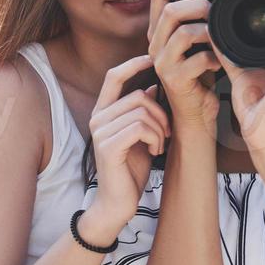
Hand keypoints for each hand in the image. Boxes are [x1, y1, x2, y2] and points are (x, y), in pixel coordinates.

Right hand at [84, 55, 169, 233]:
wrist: (117, 203)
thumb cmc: (131, 169)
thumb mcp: (141, 135)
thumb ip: (143, 111)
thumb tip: (153, 86)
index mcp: (104, 112)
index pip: (114, 76)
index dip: (134, 64)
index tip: (154, 61)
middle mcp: (97, 118)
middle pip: (138, 95)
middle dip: (161, 113)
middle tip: (167, 132)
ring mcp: (100, 132)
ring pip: (142, 111)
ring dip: (160, 129)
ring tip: (160, 145)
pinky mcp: (108, 146)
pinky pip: (140, 127)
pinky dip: (156, 138)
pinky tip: (155, 151)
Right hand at [148, 0, 221, 138]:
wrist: (196, 116)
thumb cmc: (199, 80)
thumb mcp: (197, 46)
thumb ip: (200, 24)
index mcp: (159, 34)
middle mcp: (155, 46)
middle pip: (167, 10)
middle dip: (195, 4)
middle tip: (215, 8)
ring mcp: (162, 64)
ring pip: (181, 32)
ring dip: (206, 29)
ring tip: (220, 35)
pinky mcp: (174, 80)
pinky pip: (195, 60)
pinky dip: (213, 57)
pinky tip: (221, 61)